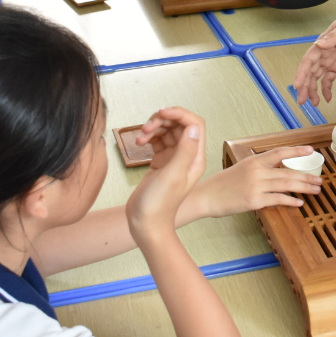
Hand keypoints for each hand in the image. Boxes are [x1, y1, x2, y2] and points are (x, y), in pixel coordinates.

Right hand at [126, 108, 205, 231]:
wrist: (145, 223)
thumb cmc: (158, 204)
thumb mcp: (172, 176)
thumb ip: (184, 151)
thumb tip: (193, 127)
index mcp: (195, 158)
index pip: (194, 124)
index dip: (179, 113)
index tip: (161, 113)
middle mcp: (187, 156)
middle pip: (180, 124)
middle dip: (163, 120)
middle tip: (147, 127)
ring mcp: (174, 159)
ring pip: (168, 131)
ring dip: (154, 128)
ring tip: (141, 137)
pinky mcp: (161, 162)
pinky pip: (158, 140)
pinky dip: (149, 137)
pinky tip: (140, 143)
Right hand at [185, 147, 323, 217]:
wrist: (207, 196)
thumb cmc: (224, 183)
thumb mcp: (242, 168)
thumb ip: (260, 167)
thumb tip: (279, 168)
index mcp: (254, 161)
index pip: (279, 152)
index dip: (296, 150)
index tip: (311, 150)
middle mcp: (256, 171)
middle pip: (288, 172)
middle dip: (307, 177)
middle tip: (320, 179)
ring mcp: (256, 186)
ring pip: (286, 185)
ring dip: (304, 188)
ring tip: (315, 190)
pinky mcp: (254, 201)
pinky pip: (277, 199)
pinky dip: (290, 201)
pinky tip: (299, 202)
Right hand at [293, 8, 335, 105]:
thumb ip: (334, 38)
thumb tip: (319, 44)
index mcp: (322, 45)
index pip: (308, 61)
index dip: (301, 74)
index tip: (297, 85)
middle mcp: (322, 54)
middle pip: (309, 73)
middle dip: (305, 87)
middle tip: (302, 101)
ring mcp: (329, 61)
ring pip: (317, 78)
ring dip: (313, 90)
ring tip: (314, 103)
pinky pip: (328, 79)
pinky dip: (326, 89)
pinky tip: (327, 98)